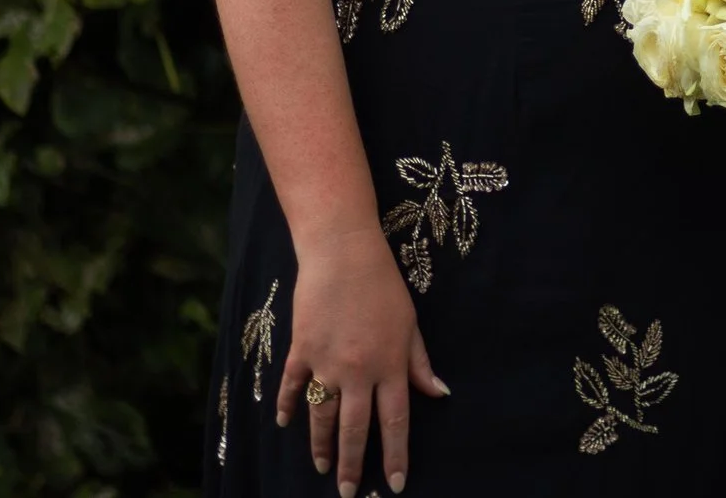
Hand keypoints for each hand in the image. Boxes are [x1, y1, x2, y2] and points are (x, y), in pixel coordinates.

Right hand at [276, 224, 447, 496]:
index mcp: (390, 365)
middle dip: (353, 465)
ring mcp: (327, 362)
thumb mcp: (410, 323)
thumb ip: (419, 362)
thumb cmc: (383, 285)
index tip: (394, 484)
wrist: (343, 252)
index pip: (395, 422)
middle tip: (349, 493)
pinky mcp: (301, 349)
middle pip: (355, 429)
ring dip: (322, 446)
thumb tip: (439, 393)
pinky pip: (292, 386)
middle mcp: (359, 370)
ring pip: (322, 416)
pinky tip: (285, 424)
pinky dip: (287, 407)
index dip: (396, 456)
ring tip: (323, 469)